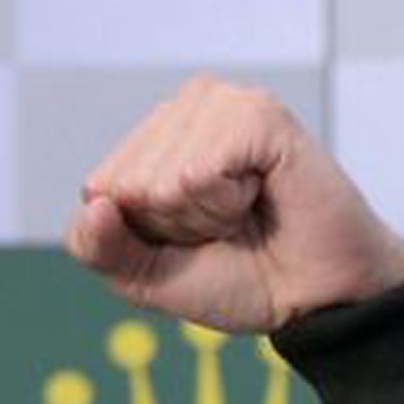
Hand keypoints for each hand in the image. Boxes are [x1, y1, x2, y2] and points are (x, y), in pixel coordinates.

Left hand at [66, 76, 403, 331]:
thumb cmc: (231, 277)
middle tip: (223, 226)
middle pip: (125, 186)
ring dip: (201, 215)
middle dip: (171, 224)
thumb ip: (95, 246)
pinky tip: (260, 193)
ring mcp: (223, 104)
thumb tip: (95, 201)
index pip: (98, 190)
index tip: (188, 236)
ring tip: (243, 211)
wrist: (308, 298)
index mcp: (150, 140)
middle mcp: (183, 110)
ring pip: (160, 180)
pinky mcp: (259, 112)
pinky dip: (225, 203)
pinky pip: (198, 173)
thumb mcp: (140, 275)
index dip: (139, 232)